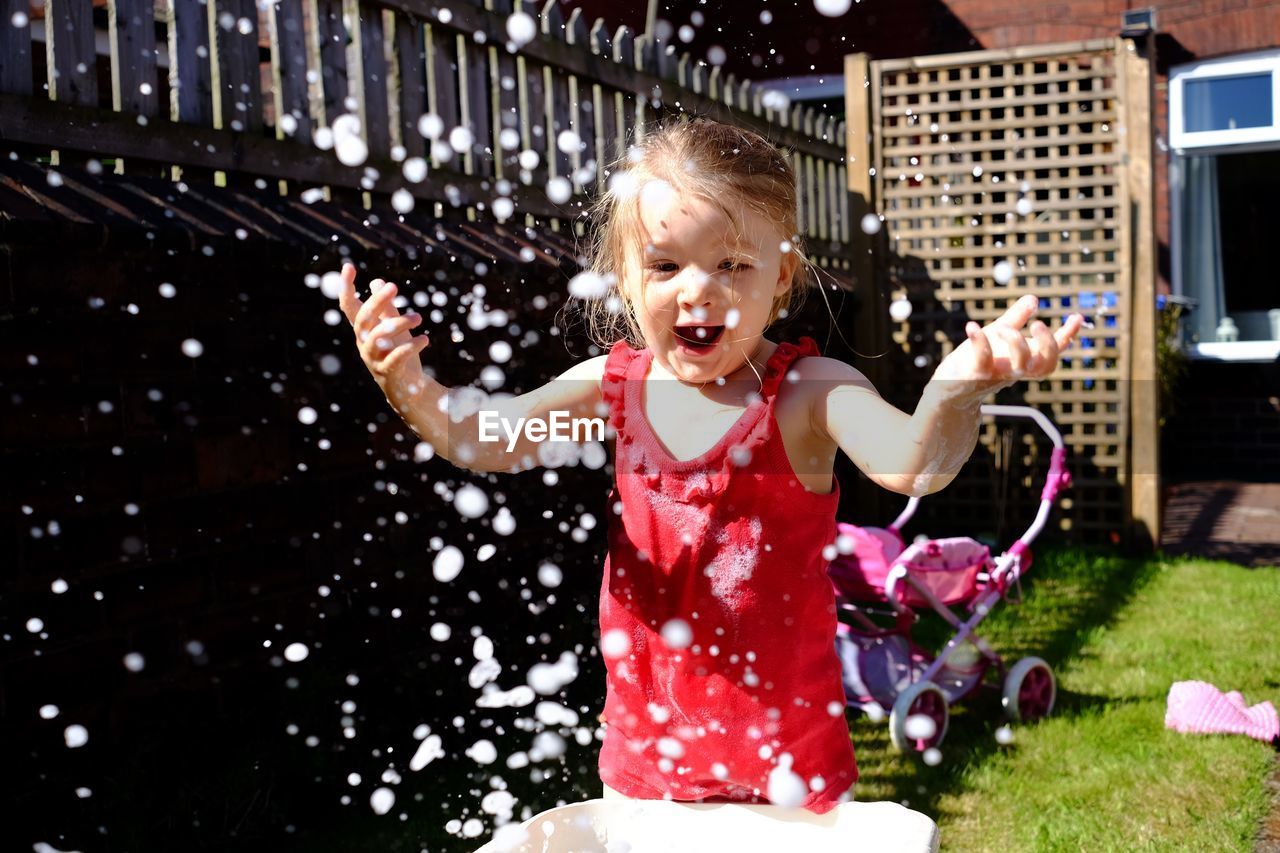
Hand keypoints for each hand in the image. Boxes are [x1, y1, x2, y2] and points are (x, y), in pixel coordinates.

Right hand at [336, 262, 429, 397]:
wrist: (407, 388)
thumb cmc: (398, 353)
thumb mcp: (393, 327)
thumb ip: (386, 308)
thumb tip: (378, 281)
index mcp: (363, 330)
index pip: (349, 307)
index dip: (346, 287)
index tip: (348, 266)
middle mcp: (363, 343)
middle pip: (364, 319)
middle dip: (377, 301)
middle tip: (394, 286)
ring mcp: (373, 359)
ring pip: (379, 337)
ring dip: (400, 323)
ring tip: (419, 318)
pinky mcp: (388, 373)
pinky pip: (396, 358)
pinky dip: (411, 347)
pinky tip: (425, 340)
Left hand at [929, 295, 1084, 404]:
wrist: (950, 388)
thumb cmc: (978, 360)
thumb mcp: (998, 335)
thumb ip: (1016, 318)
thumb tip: (1034, 299)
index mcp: (1025, 361)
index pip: (1054, 352)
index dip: (1068, 336)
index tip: (1077, 316)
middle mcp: (1015, 371)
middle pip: (1044, 365)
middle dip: (1047, 344)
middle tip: (1038, 324)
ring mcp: (996, 375)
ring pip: (1018, 367)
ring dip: (1016, 343)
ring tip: (1003, 326)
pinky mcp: (974, 376)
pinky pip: (981, 363)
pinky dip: (978, 343)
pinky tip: (972, 327)